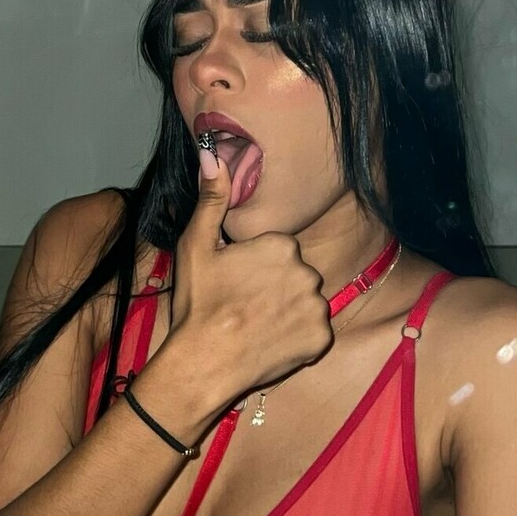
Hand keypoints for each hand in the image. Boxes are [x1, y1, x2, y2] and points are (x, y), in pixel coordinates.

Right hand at [164, 144, 333, 408]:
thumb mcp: (196, 245)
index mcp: (282, 245)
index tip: (237, 283)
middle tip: (245, 305)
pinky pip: (314, 333)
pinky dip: (298, 338)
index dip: (256, 267)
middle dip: (276, 288)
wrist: (204, 362)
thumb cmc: (198, 303)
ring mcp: (317, 308)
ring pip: (306, 303)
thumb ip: (212, 198)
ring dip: (288, 312)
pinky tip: (271, 342)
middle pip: (295, 276)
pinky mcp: (321, 339)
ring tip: (257, 325)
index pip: (279, 251)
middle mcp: (307, 272)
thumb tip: (212, 153)